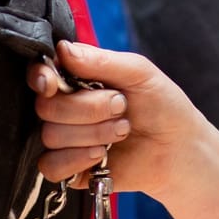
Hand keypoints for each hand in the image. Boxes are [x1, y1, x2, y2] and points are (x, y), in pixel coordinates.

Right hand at [29, 41, 200, 197]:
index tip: (53, 84)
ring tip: (121, 132)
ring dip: (92, 134)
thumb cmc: (162, 104)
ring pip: (51, 136)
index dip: (41, 78)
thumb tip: (62, 49)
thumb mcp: (139, 72)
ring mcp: (64, 138)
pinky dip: (77, 160)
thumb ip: (101, 60)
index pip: (39, 73)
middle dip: (88, 109)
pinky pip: (50, 166)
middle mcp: (65, 106)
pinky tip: (102, 156)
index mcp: (76, 78)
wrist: (179, 147)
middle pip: (45, 107)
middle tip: (120, 107)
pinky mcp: (68, 168)